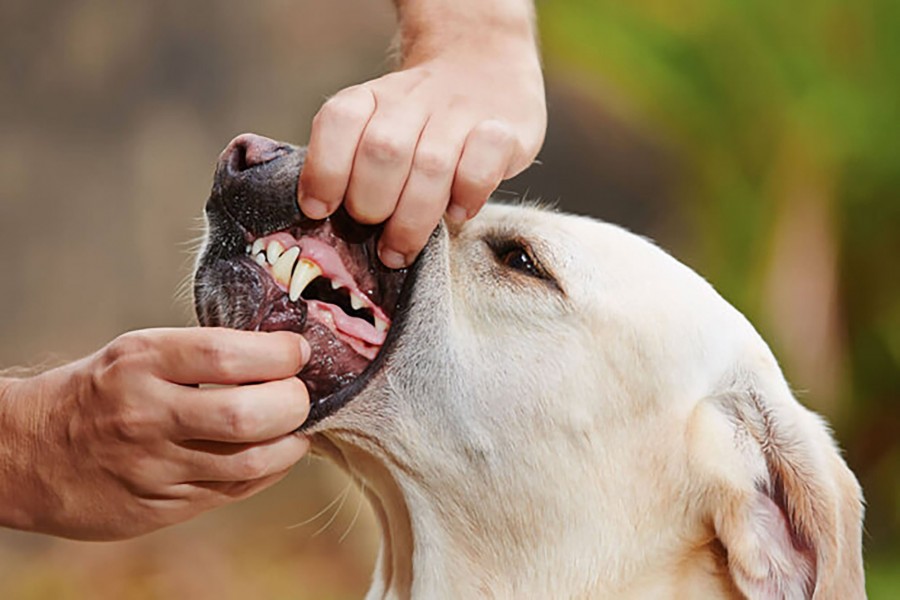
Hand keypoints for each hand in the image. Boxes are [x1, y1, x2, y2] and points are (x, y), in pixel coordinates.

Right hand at [0, 328, 309, 539]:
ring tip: (295, 427)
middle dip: (294, 402)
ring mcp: (155, 466)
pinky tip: (274, 453)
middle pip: (247, 413)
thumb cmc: (97, 393)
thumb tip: (277, 356)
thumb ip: (200, 356)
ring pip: (251, 461)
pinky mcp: (162, 505)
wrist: (27, 454)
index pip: (227, 355)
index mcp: (141, 363)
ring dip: (291, 442)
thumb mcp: (136, 354)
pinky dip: (269, 470)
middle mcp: (148, 415)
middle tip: (301, 394)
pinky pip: (235, 490)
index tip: (297, 351)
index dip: (279, 354)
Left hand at [298, 0, 545, 267]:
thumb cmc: (421, 122)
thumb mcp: (378, 124)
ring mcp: (461, 112)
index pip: (339, 121)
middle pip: (383, 151)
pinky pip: (481, 166)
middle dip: (372, 205)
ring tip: (402, 250)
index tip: (320, 210)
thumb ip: (353, 164)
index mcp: (372, 98)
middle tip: (375, 235)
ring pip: (431, 166)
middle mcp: (414, 99)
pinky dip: (466, 196)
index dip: (325, 170)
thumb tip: (326, 223)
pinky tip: (458, 212)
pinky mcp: (505, 130)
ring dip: (412, 220)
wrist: (484, 65)